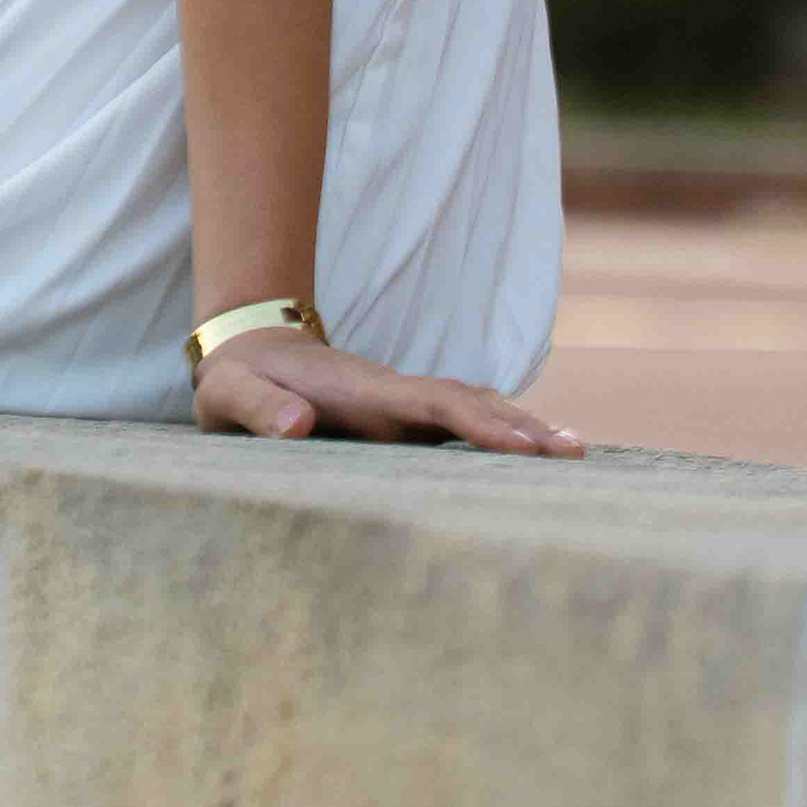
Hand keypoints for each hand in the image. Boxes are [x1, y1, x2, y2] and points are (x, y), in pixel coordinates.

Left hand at [193, 326, 584, 454]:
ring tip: (575, 453)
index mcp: (360, 391)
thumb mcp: (231, 393)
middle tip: (575, 453)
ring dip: (521, 429)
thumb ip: (260, 409)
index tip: (521, 445)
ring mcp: (400, 407)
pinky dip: (499, 436)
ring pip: (472, 412)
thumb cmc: (237, 380)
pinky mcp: (399, 422)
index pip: (431, 403)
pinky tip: (533, 457)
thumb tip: (299, 427)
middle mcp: (392, 395)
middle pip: (469, 404)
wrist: (246, 349)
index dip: (476, 423)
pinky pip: (458, 427)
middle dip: (521, 426)